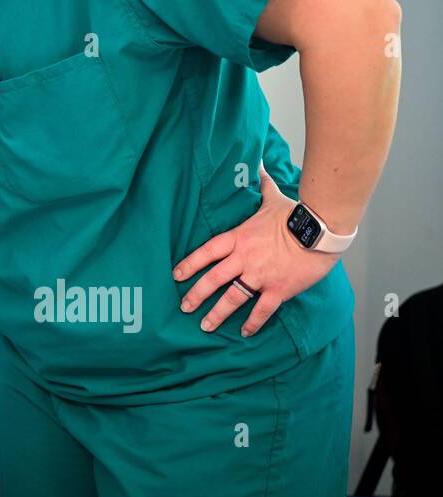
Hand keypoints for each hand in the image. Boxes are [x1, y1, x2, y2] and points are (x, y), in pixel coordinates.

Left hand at [172, 163, 341, 336]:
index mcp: (238, 238)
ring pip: (232, 298)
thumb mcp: (272, 198)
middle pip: (213, 279)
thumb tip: (256, 163)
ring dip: (217, 313)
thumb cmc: (295, 214)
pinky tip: (245, 333)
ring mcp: (260, 276)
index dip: (189, 264)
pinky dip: (253, 322)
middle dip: (196, 294)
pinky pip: (262, 310)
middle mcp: (244, 258)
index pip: (206, 251)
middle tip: (184, 307)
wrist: (321, 231)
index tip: (176, 275)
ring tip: (205, 325)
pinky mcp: (278, 289)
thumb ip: (260, 184)